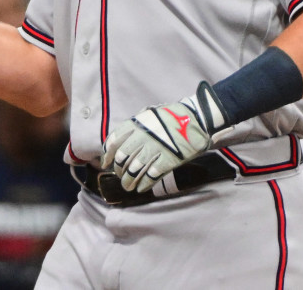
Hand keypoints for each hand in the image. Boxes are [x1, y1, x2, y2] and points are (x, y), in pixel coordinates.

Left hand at [101, 82, 229, 192]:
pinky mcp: (168, 159)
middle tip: (120, 176)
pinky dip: (145, 183)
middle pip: (122, 159)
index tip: (106, 164)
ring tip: (127, 187)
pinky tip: (142, 188)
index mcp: (135, 124)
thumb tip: (121, 142)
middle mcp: (142, 136)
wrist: (196, 118)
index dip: (107, 156)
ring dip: (128, 181)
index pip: (113, 142)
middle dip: (118, 170)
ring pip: (134, 170)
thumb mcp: (148, 115)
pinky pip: (152, 175)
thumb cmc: (171, 116)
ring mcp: (155, 148)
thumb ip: (134, 126)